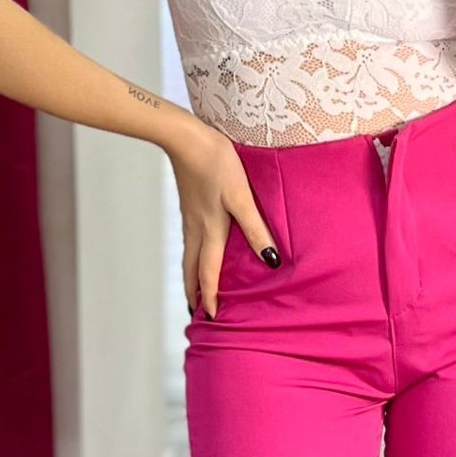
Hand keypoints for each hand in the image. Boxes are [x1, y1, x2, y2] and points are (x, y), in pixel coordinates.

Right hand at [167, 123, 280, 316]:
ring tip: (196, 288)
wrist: (185, 139)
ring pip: (189, 255)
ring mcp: (190, 217)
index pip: (208, 273)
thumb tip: (270, 261)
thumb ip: (255, 229)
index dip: (211, 296)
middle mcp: (196, 229)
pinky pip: (191, 240)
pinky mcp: (189, 205)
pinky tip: (201, 250)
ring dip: (192, 275)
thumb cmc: (216, 164)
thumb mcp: (241, 197)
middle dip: (194, 291)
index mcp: (210, 231)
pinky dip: (193, 255)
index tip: (212, 317)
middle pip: (191, 269)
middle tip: (196, 311)